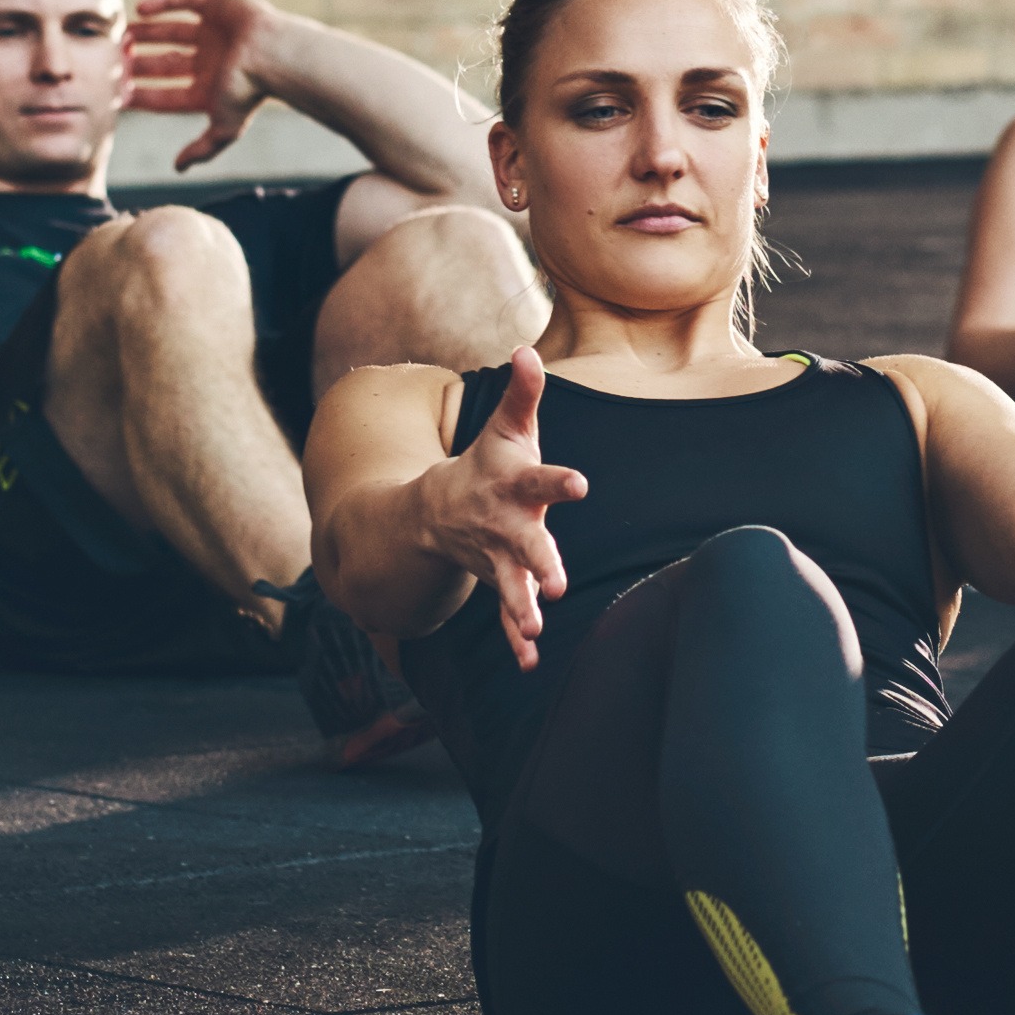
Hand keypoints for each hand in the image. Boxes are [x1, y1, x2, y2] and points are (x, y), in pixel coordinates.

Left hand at [128, 0, 279, 168]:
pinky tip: (139, 9)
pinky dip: (163, 4)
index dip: (141, 96)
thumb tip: (178, 169)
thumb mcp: (223, 128)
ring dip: (147, 33)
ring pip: (172, 32)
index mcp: (209, 89)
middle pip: (166, 62)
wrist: (270, 54)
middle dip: (140, 64)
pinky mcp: (216, 7)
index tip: (116, 96)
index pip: (167, 94)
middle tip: (113, 62)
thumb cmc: (248, 92)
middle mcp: (210, 61)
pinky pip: (185, 3)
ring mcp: (213, 33)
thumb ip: (201, 149)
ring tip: (123, 34)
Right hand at [418, 348, 589, 666]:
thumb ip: (522, 394)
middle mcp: (506, 526)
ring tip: (535, 630)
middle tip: (557, 583)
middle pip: (525, 544)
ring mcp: (499, 559)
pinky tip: (530, 665)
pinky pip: (506, 615)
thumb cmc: (485, 466)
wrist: (433, 513)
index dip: (559, 481)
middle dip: (540, 563)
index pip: (540, 479)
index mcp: (514, 486)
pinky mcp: (499, 583)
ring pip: (511, 587)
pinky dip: (514, 640)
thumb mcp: (504, 428)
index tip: (581, 484)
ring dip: (521, 608)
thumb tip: (526, 349)